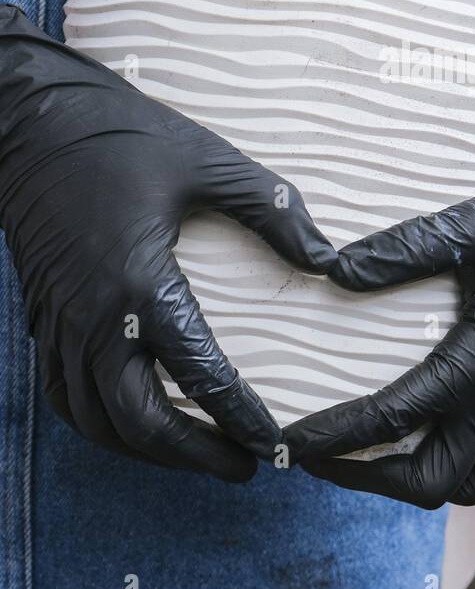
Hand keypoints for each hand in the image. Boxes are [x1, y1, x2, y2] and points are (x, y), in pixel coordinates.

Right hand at [0, 5, 335, 480]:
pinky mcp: (41, 317)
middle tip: (242, 467)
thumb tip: (330, 259)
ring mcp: (60, 322)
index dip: (240, 418)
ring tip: (195, 454)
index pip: (199, 374)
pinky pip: (63, 395)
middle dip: (192, 455)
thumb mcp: (207, 162)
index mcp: (141, 281)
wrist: (28, 121)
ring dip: (146, 449)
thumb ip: (272, 211)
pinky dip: (99, 425)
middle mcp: (94, 316)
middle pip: (139, 420)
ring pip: (95, 420)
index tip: (276, 445)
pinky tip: (130, 425)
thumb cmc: (121, 136)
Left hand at [282, 145, 474, 506]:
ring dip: (405, 481)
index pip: (394, 418)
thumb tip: (332, 270)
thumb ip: (400, 250)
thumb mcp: (467, 226)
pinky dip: (443, 467)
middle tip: (316, 452)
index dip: (335, 436)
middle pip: (429, 481)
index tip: (288, 442)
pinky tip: (412, 438)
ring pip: (461, 484)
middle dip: (365, 477)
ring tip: (358, 453)